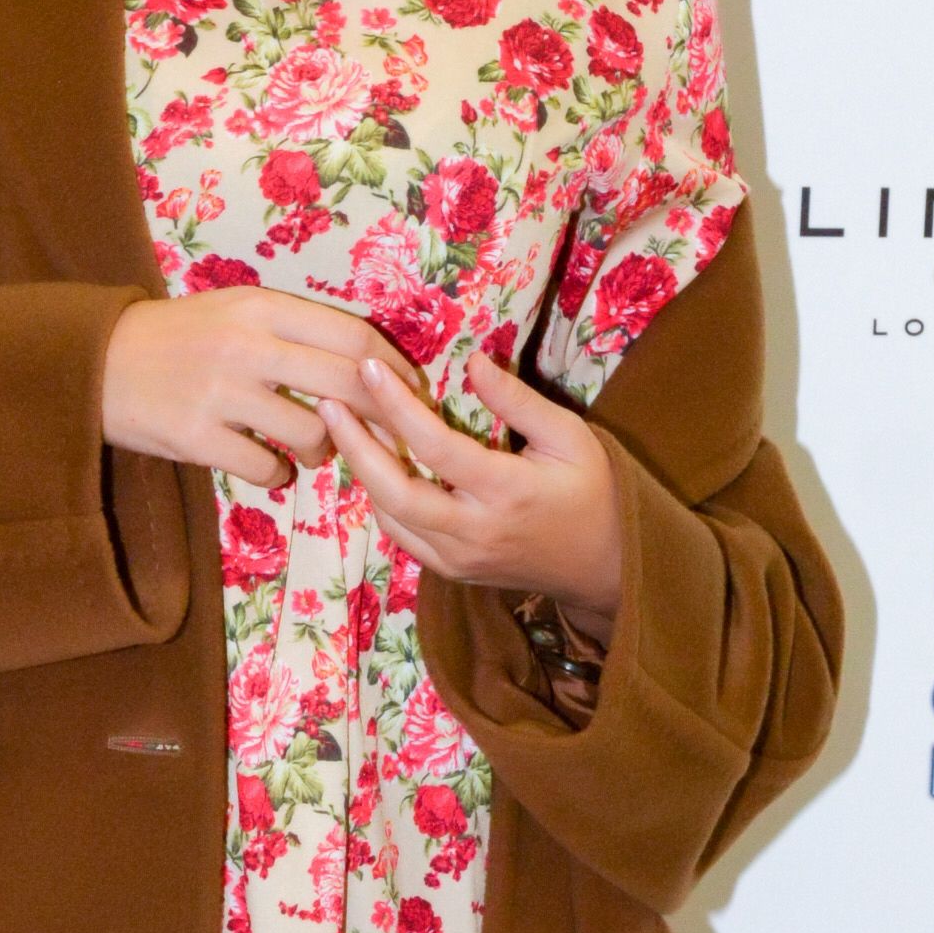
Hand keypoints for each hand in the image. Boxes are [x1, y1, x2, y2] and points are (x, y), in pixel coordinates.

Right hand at [102, 287, 408, 485]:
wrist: (97, 361)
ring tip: (311, 450)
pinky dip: (277, 474)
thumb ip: (294, 330)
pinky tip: (268, 465)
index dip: (392, 371)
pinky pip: (265, 468)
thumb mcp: (235, 311)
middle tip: (383, 435)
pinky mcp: (195, 437)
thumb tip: (365, 366)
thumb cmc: (177, 336)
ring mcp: (220, 393)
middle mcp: (246, 345)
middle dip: (377, 417)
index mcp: (262, 306)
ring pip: (312, 433)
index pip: (353, 339)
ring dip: (324, 451)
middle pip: (346, 386)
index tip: (408, 393)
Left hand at [317, 349, 623, 620]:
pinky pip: (402, 535)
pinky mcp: (451, 571)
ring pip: (390, 517)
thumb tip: (473, 360)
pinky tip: (372, 463)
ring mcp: (459, 559)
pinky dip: (381, 498)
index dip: (397, 406)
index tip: (369, 367)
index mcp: (508, 492)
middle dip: (355, 446)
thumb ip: (518, 401)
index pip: (437, 447)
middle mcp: (475, 532)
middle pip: (395, 493)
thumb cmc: (593, 492)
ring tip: (344, 425)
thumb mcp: (570, 436)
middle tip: (329, 402)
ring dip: (362, 471)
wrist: (604, 568)